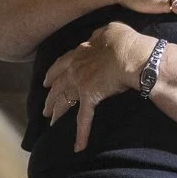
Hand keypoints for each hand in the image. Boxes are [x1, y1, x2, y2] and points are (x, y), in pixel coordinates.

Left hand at [43, 22, 157, 150]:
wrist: (131, 54)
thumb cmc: (124, 41)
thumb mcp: (110, 30)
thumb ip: (101, 34)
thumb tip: (100, 35)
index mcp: (80, 53)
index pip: (61, 64)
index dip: (53, 73)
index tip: (46, 81)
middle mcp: (75, 69)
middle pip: (58, 86)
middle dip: (50, 98)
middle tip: (45, 109)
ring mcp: (80, 84)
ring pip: (64, 102)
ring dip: (57, 114)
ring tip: (51, 124)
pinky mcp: (90, 98)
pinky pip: (84, 119)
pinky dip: (81, 134)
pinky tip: (78, 147)